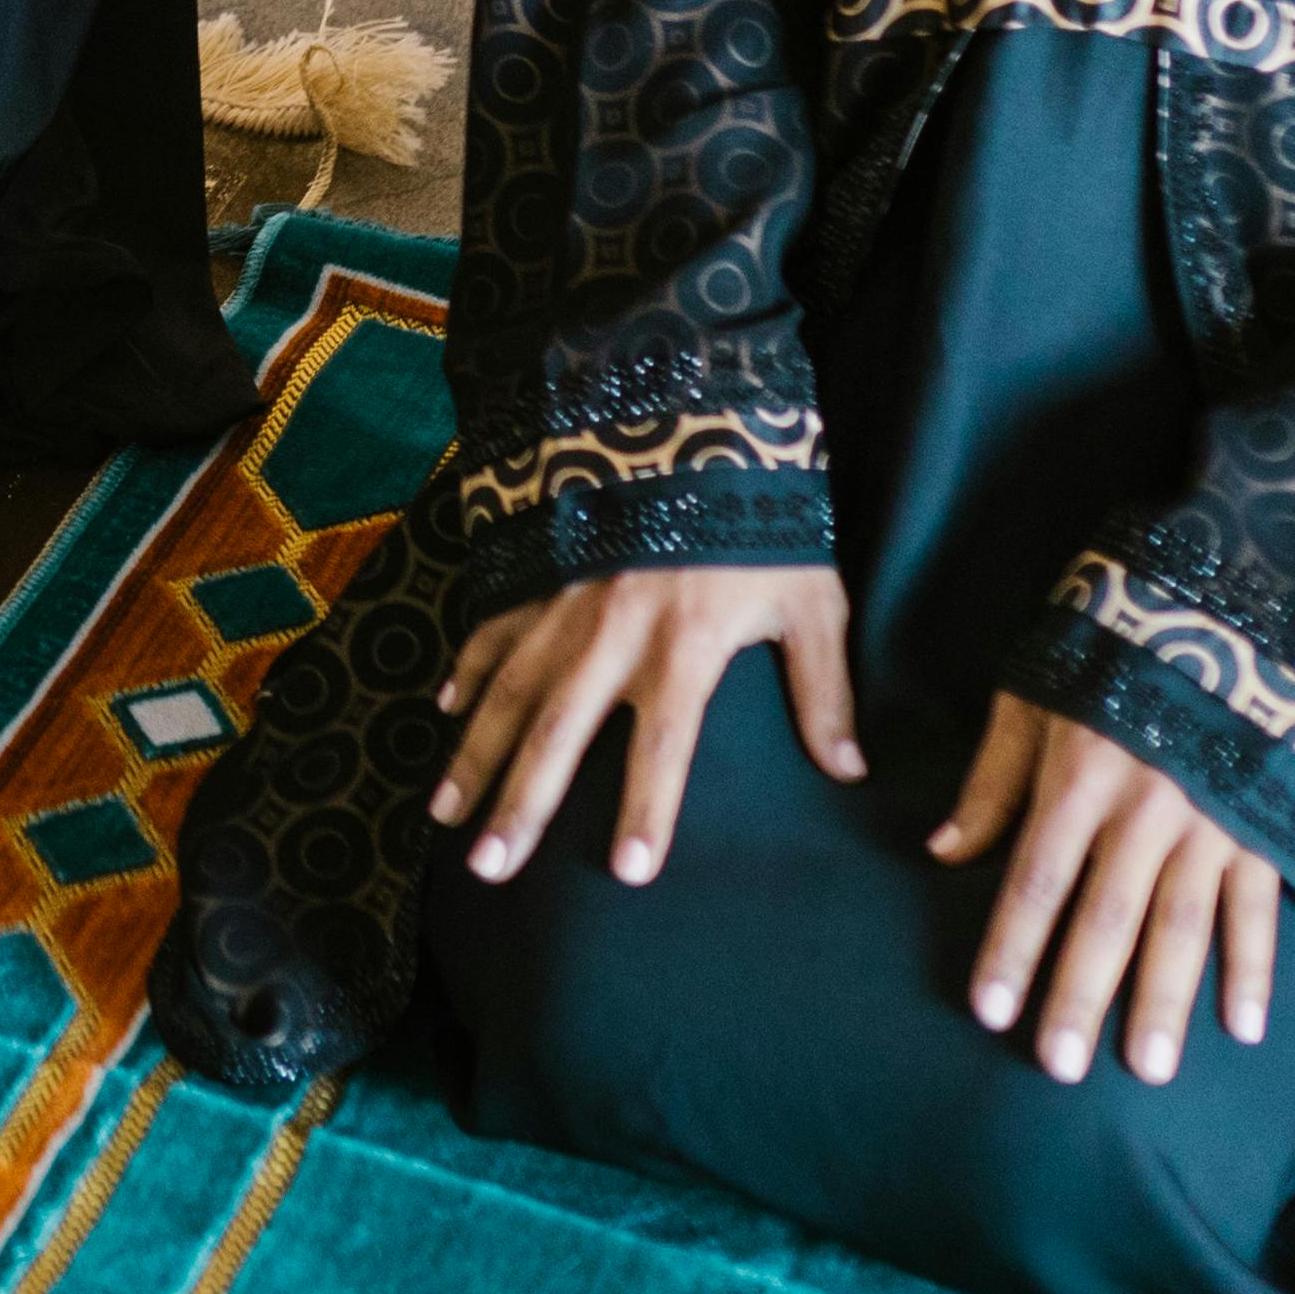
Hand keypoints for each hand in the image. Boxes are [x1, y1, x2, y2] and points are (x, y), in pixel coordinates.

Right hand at [431, 563, 865, 882]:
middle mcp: (613, 633)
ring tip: (446, 815)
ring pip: (508, 691)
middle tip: (490, 867)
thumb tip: (848, 770)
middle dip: (520, 803)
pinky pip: (493, 627)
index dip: (647, 810)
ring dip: (475, 756)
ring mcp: (566, 601)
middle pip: (559, 733)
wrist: (699, 421)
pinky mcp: (542, 569)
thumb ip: (821, 688)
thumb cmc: (763, 521)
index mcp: (685, 647)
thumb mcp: (810, 601)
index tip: (628, 873)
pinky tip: (446, 713)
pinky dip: (466, 670)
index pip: (664, 748)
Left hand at [933, 693, 1280, 1085]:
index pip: (1037, 880)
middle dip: (1080, 994)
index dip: (1011, 947)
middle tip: (1058, 1067)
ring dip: (1163, 1000)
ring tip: (1146, 1069)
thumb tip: (944, 853)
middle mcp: (1145, 808)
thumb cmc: (1110, 658)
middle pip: (1106, 916)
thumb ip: (994, 781)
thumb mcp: (1036, 699)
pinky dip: (1254, 969)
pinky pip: (1259, 908)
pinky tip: (1244, 1030)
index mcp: (1080, 776)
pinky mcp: (1266, 827)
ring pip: (1182, 925)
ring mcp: (1211, 821)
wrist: (1225, 610)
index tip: (988, 1010)